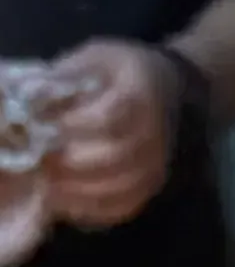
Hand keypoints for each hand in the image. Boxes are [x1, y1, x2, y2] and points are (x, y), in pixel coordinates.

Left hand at [44, 39, 180, 229]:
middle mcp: (156, 133)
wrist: (166, 88)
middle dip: (73, 163)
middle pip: (115, 158)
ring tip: (50, 185)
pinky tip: (69, 203)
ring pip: (121, 188)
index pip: (109, 118)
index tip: (48, 126)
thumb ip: (68, 75)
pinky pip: (125, 208)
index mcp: (141, 93)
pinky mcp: (151, 187)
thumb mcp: (95, 56)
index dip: (76, 126)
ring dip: (81, 191)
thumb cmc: (121, 71)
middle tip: (43, 161)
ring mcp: (157, 164)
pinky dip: (94, 210)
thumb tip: (35, 101)